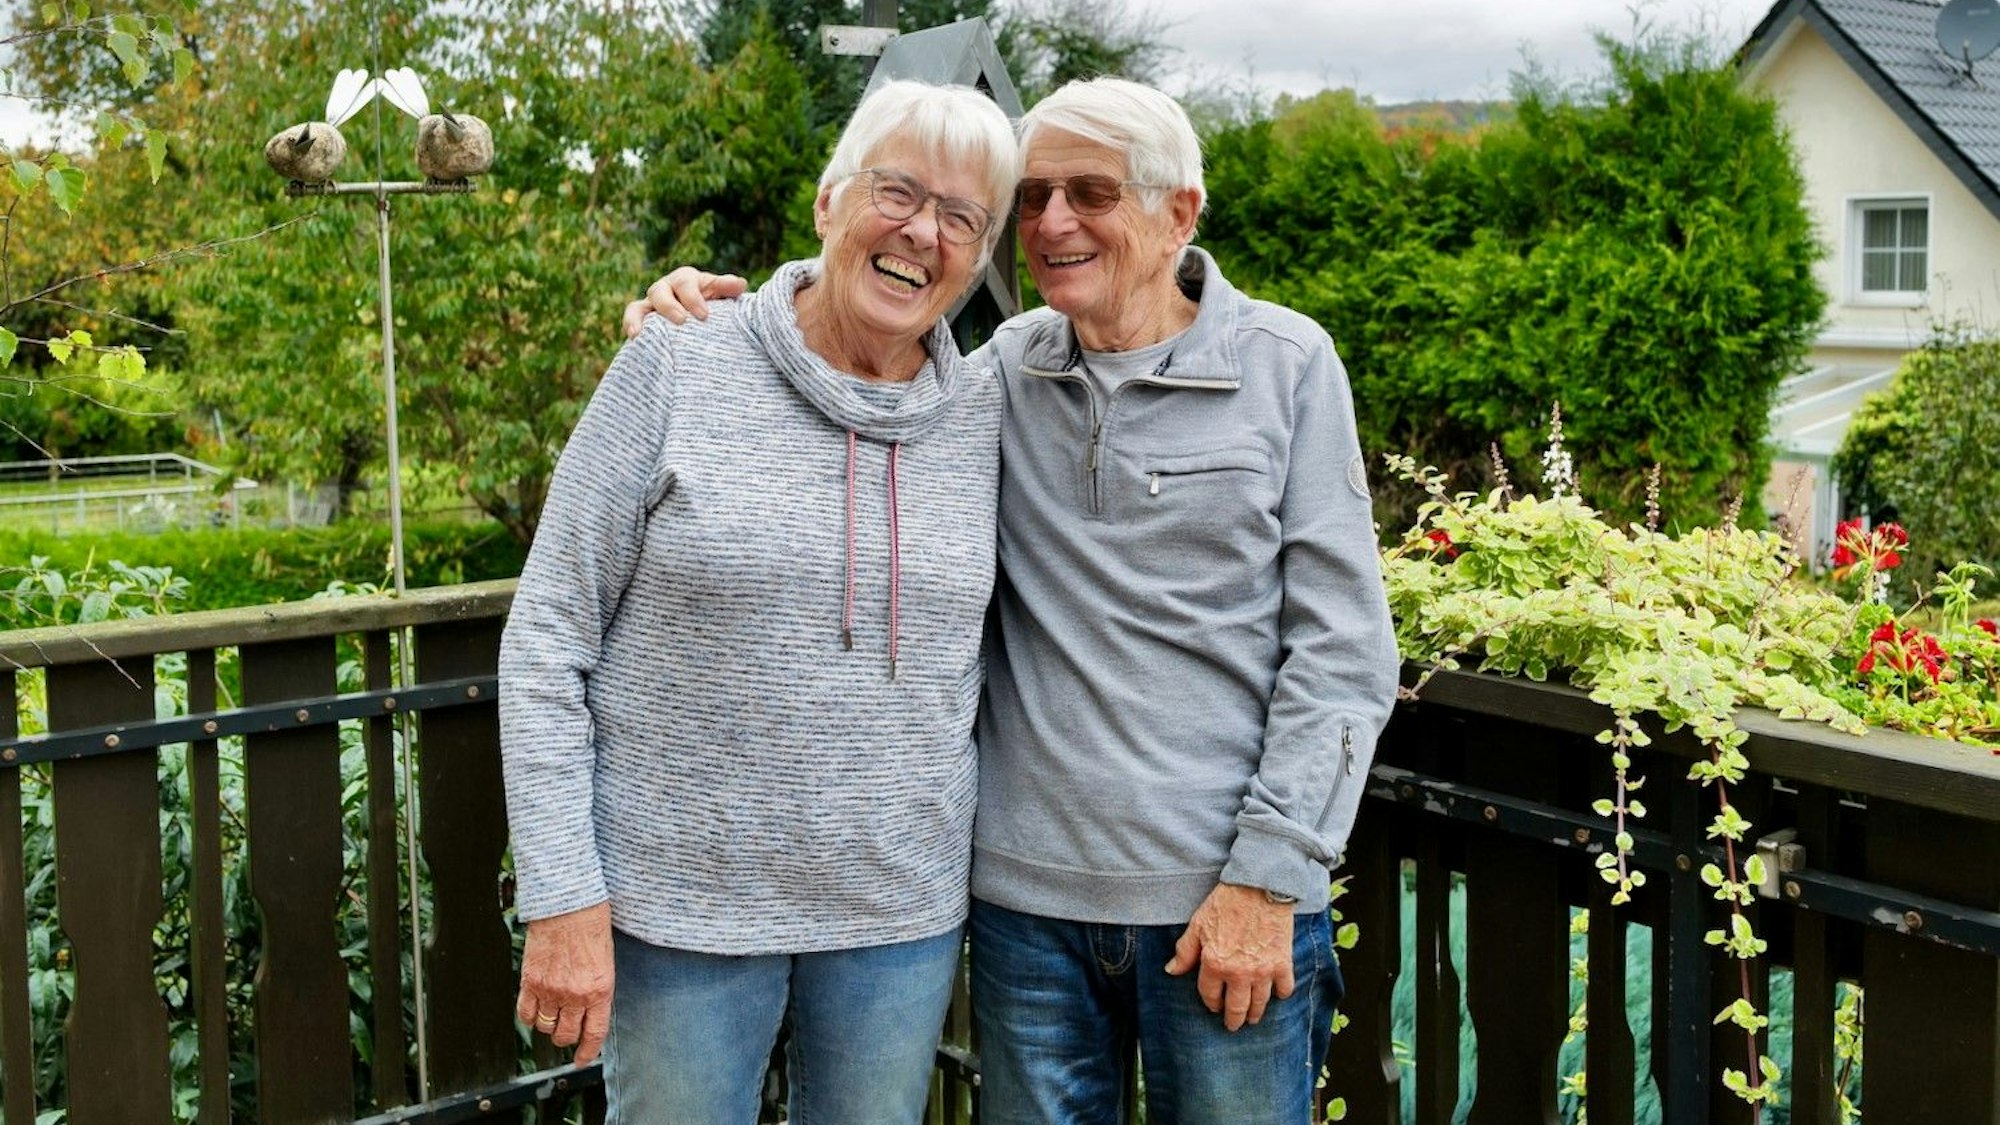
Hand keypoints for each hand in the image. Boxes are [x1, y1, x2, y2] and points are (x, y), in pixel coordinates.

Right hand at [516, 901, 615, 1063]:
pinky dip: (528, 1016)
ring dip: (547, 1025)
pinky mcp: (530, 980)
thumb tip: (589, 1010)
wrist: (569, 904)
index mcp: (600, 990)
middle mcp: (575, 995)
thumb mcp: (606, 962)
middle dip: (565, 1036)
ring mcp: (551, 989)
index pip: (594, 1033)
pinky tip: (534, 1008)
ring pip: (545, 1026)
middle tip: (565, 1029)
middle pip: (566, 1034)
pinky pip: (525, 1012)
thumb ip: (597, 990)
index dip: (587, 1051)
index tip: (583, 1059)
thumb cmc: (591, 926)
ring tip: (551, 1013)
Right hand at [621, 267, 747, 336]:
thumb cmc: (715, 306)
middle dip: (669, 306)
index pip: (685, 283)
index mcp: (686, 280)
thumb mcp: (722, 297)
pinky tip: (634, 340)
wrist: (705, 323)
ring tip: (639, 333)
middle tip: (682, 321)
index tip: (704, 316)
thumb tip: (740, 284)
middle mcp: (665, 289)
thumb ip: (728, 290)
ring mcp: (651, 306)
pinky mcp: (643, 322)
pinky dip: (631, 327)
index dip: (692, 298)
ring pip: (638, 306)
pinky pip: (632, 321)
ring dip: (637, 318)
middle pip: (659, 291)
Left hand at [1164, 883, 1295, 1030]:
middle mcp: (1238, 973)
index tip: (1214, 1006)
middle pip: (1236, 1008)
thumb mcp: (1198, 924)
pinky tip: (1277, 994)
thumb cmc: (1226, 902)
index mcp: (1214, 964)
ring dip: (1255, 1014)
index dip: (1211, 1003)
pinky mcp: (1283, 963)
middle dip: (1234, 1020)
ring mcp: (1263, 971)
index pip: (1210, 995)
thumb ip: (1185, 951)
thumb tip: (1171, 970)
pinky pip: (1284, 989)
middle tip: (1234, 1025)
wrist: (1259, 886)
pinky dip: (1280, 994)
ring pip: (1259, 1004)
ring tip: (1253, 1018)